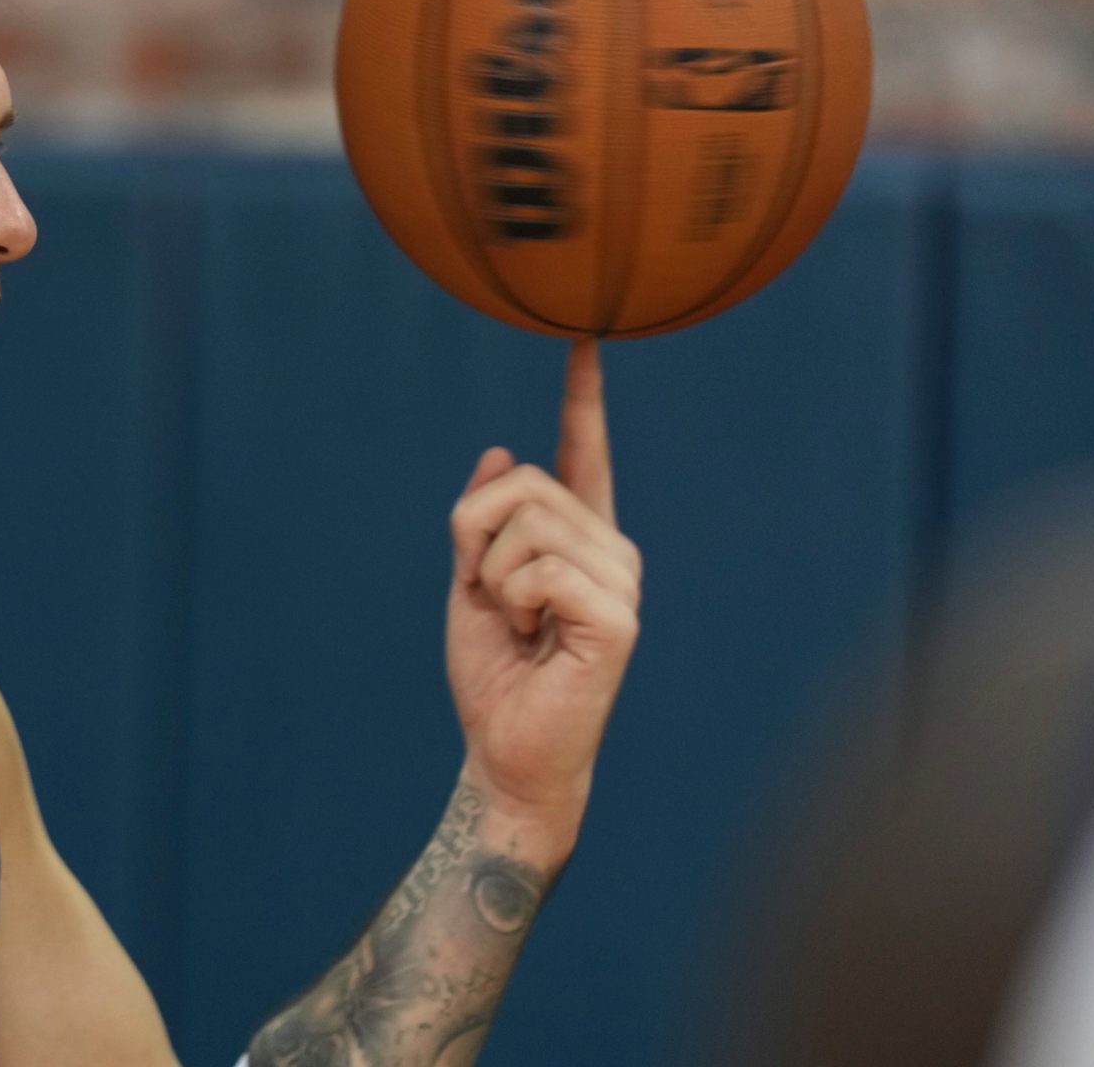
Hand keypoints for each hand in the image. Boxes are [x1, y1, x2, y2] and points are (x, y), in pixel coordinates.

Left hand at [445, 340, 641, 865]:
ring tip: (520, 625)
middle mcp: (611, 549)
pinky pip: (539, 566)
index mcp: (579, 539)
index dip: (582, 399)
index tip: (584, 340)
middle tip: (495, 601)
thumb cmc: (495, 677)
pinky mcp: (619, 615)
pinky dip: (514, 599)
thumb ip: (481, 521)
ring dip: (493, 576)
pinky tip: (536, 638)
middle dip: (476, 535)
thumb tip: (496, 451)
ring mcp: (622, 580)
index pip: (583, 455)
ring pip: (527, 521)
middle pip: (522, 481)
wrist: (506, 754)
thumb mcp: (471, 583)